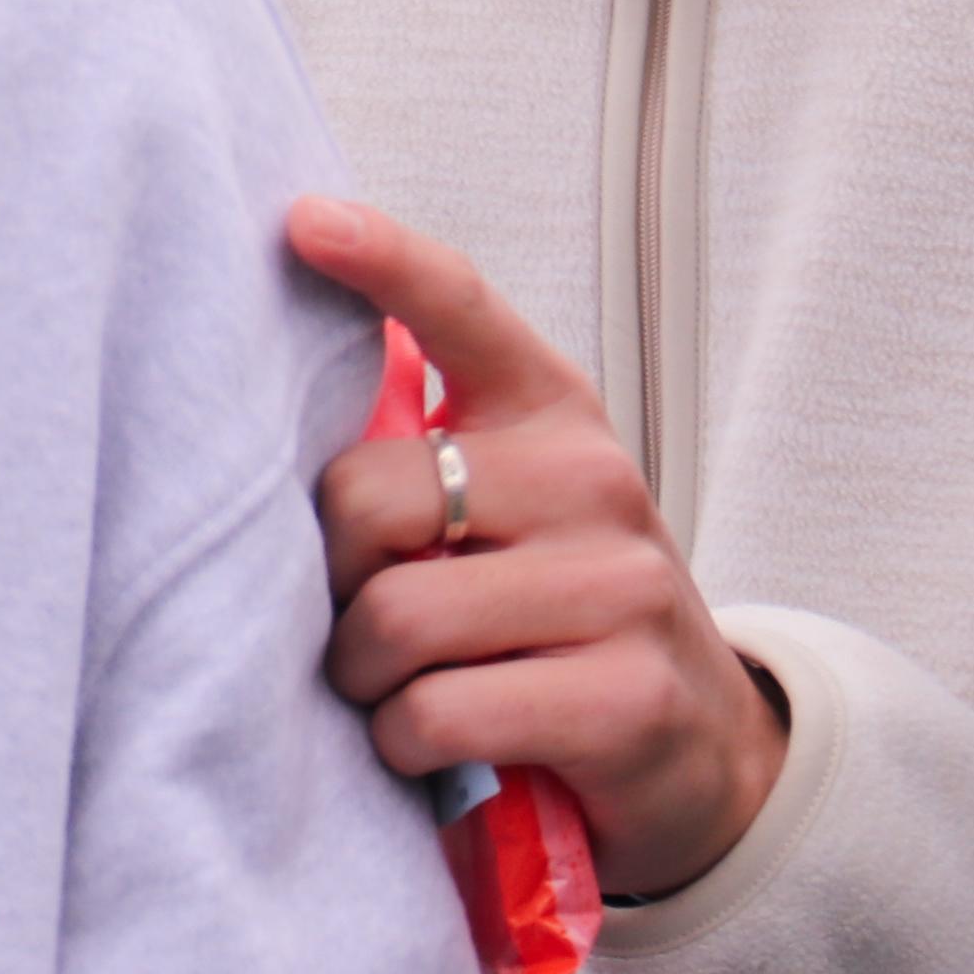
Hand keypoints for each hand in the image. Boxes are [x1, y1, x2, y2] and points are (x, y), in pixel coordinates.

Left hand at [291, 197, 789, 900]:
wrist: (701, 752)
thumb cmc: (556, 618)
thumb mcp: (511, 514)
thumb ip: (425, 460)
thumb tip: (272, 427)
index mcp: (551, 414)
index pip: (462, 308)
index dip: (381, 260)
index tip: (302, 220)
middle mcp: (592, 480)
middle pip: (367, 502)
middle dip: (333, 583)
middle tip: (359, 626)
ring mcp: (620, 587)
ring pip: (396, 619)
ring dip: (363, 680)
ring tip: (398, 692)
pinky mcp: (625, 697)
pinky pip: (438, 713)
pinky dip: (404, 744)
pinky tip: (432, 747)